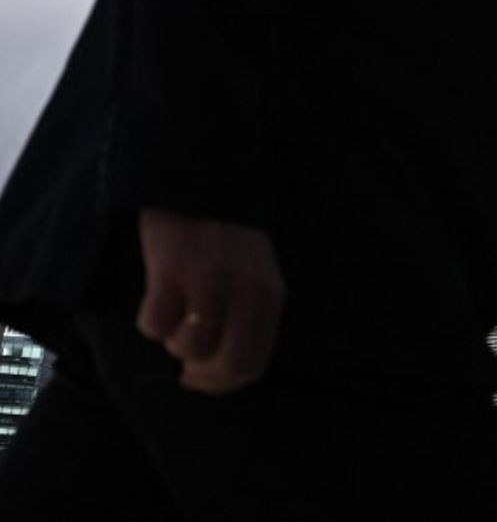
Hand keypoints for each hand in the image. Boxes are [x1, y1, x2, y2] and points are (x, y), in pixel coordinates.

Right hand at [135, 209, 285, 394]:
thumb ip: (250, 320)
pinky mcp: (173, 269)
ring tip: (177, 316)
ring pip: (190, 348)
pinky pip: (155, 326)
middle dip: (202, 375)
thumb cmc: (223, 245)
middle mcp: (248, 287)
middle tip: (186, 366)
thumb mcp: (254, 278)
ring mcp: (212, 278)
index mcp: (271, 293)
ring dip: (176, 343)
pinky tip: (159, 298)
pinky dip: (151, 322)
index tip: (200, 379)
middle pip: (228, 363)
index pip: (254, 363)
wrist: (195, 187)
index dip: (222, 384)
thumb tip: (221, 375)